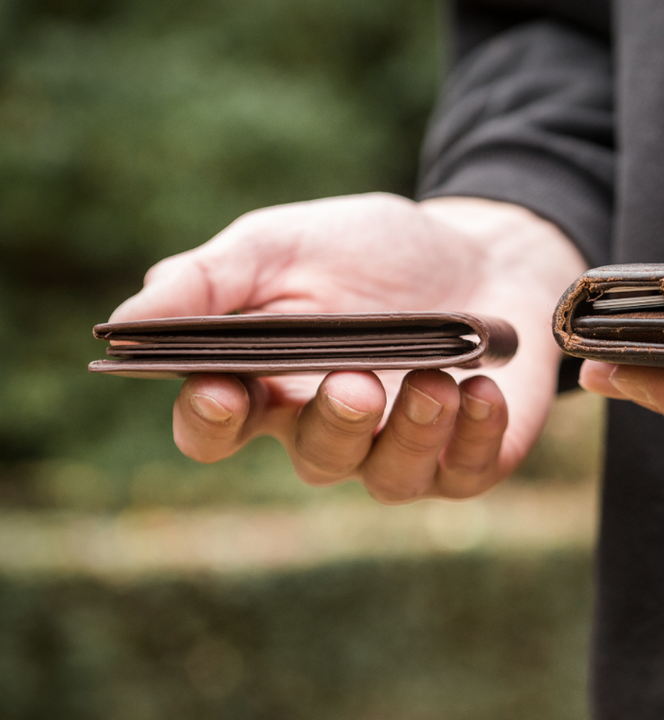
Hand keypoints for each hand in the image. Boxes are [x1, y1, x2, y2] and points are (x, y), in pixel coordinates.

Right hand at [112, 194, 585, 500]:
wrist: (484, 253)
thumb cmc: (375, 251)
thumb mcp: (286, 244)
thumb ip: (211, 281)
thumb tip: (124, 323)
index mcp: (271, 382)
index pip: (216, 429)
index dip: (209, 421)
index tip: (221, 390)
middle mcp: (331, 428)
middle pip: (313, 458)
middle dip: (333, 425)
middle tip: (353, 382)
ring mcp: (401, 449)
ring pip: (388, 476)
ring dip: (410, 429)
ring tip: (435, 378)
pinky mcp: (467, 457)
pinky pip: (464, 470)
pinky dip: (474, 433)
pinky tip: (481, 389)